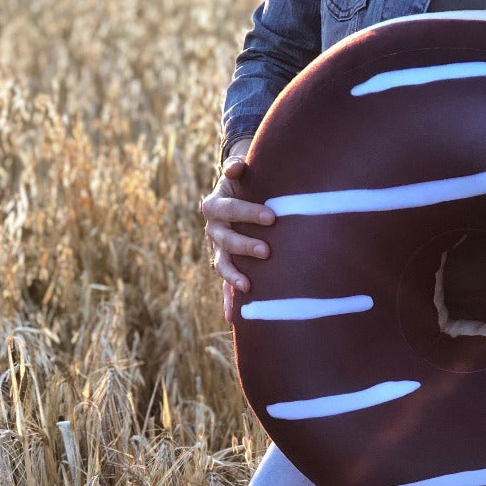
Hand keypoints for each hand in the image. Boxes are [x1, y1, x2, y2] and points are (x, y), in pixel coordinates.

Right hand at [200, 138, 274, 322]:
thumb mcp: (241, 174)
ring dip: (233, 275)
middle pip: (225, 239)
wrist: (240, 195)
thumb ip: (237, 170)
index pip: (228, 209)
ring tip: (248, 286)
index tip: (271, 217)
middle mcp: (214, 229)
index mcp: (215, 206)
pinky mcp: (228, 265)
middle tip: (267, 250)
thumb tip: (237, 167)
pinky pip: (226, 285)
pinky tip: (233, 319)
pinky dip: (229, 301)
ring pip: (221, 264)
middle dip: (244, 245)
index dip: (247, 212)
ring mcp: (219, 249)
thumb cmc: (246, 184)